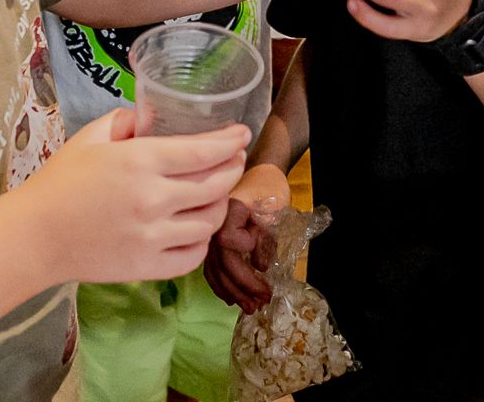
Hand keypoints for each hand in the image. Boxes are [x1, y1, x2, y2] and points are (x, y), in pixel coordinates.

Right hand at [13, 108, 247, 284]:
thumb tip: (154, 118)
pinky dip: (202, 241)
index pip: (204, 152)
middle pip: (216, 185)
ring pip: (210, 222)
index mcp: (141, 162)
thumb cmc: (60, 182)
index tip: (242, 135)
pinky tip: (197, 229)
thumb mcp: (91, 137)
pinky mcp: (147, 267)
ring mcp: (153, 237)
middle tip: (234, 160)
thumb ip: (127, 120)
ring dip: (220, 205)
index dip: (230, 142)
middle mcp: (154, 199)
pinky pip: (193, 256)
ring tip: (217, 194)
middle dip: (233, 169)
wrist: (34, 236)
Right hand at [205, 162, 289, 312]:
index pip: (229, 242)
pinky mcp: (213, 244)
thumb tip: (260, 267)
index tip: (264, 256)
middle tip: (263, 302)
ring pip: (215, 271)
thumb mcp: (274, 208)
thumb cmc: (269, 188)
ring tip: (250, 308)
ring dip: (233, 292)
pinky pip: (212, 270)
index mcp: (225, 213)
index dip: (246, 250)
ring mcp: (209, 237)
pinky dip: (221, 287)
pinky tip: (230, 299)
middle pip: (221, 264)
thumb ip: (266, 237)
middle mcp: (212, 227)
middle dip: (243, 287)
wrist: (260, 174)